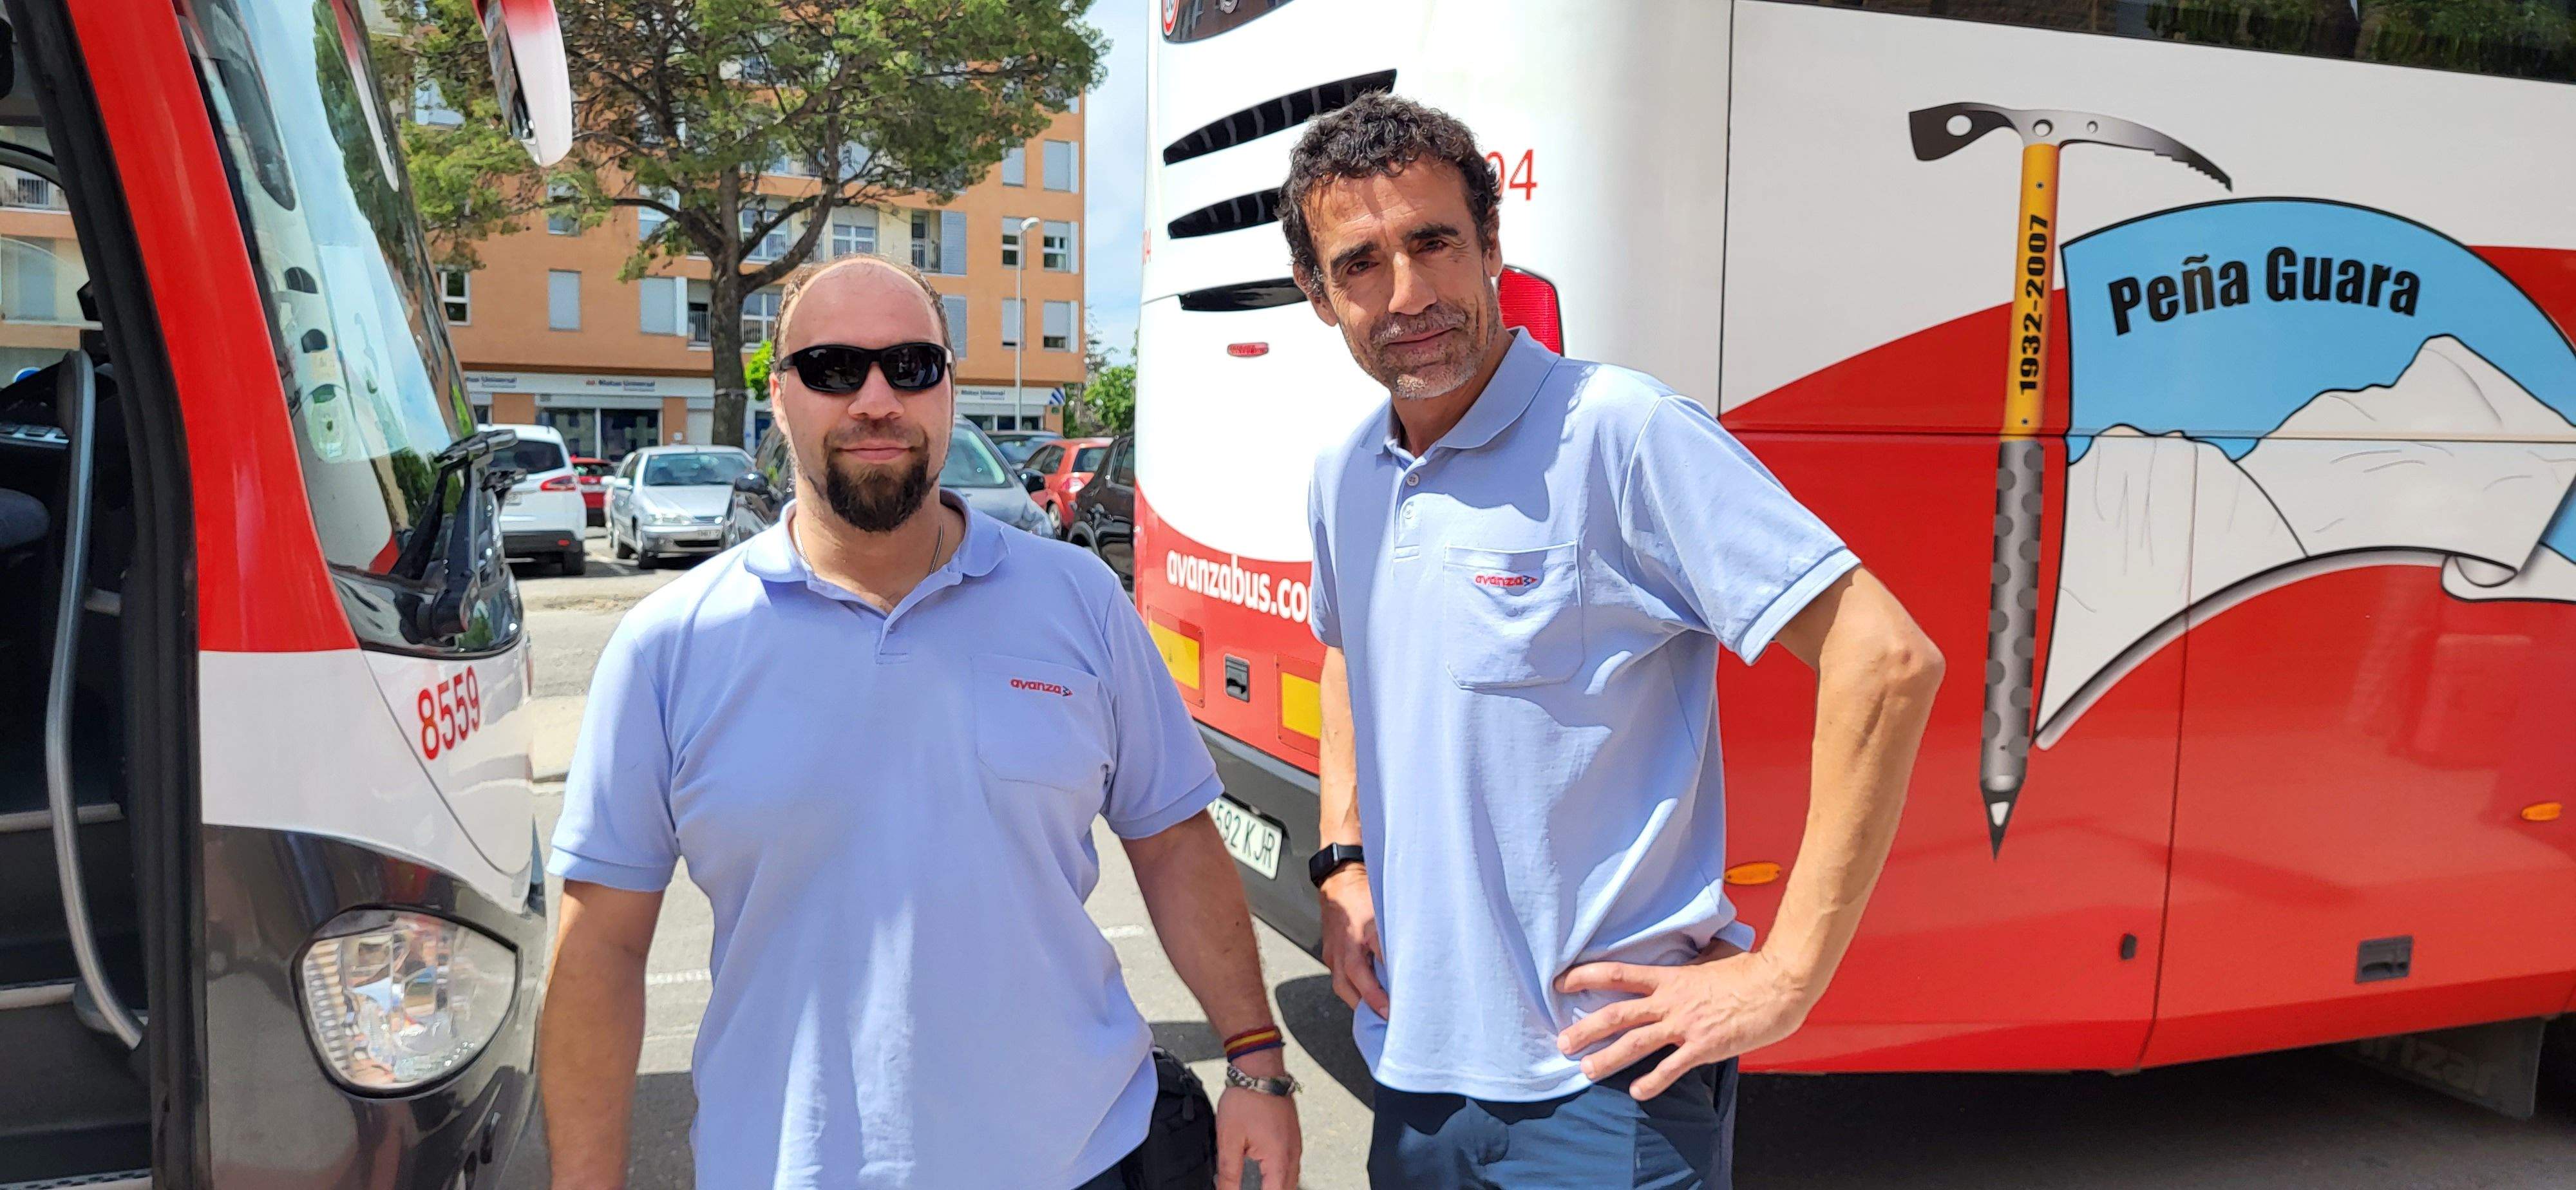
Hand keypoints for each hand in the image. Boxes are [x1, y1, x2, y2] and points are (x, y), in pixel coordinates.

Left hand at [1215, 1054, 1301, 1189]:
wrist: (1260, 1069)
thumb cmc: (1245, 1098)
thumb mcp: (1229, 1139)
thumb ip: (1228, 1172)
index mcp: (1278, 1158)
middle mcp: (1292, 1154)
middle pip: (1287, 1189)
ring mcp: (1296, 1145)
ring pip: (1291, 1179)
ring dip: (1277, 1187)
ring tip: (1259, 1186)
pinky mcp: (1293, 1136)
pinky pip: (1292, 1165)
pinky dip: (1281, 1176)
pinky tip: (1268, 1176)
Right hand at [1317, 867, 1388, 1016]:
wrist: (1338, 879)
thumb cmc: (1364, 893)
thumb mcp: (1385, 909)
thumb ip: (1395, 934)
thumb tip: (1413, 959)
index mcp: (1359, 934)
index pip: (1371, 968)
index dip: (1381, 989)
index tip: (1396, 1004)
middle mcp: (1343, 947)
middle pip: (1352, 983)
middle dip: (1370, 1003)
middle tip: (1389, 1019)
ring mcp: (1333, 952)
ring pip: (1343, 985)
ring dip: (1360, 1002)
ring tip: (1378, 1017)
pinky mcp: (1330, 955)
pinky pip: (1340, 979)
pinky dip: (1354, 992)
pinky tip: (1367, 999)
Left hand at [1552, 947, 1813, 1099]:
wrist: (1778, 985)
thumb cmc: (1749, 971)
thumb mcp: (1712, 959)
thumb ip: (1693, 962)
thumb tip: (1691, 953)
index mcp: (1670, 977)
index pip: (1619, 974)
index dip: (1587, 976)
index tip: (1561, 982)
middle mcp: (1671, 1001)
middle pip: (1618, 1013)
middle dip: (1586, 1029)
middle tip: (1562, 1043)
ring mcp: (1686, 1025)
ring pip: (1636, 1043)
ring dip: (1608, 1059)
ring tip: (1586, 1071)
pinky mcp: (1703, 1046)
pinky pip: (1671, 1068)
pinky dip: (1652, 1082)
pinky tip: (1637, 1092)